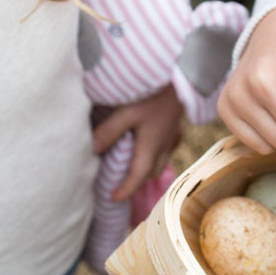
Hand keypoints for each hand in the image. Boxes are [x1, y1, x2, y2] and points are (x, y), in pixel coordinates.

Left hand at [93, 84, 183, 199]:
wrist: (182, 77)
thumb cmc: (154, 94)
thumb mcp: (127, 111)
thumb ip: (109, 131)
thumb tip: (93, 150)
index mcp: (151, 147)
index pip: (138, 177)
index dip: (125, 190)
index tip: (112, 198)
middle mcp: (164, 145)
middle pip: (151, 172)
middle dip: (137, 181)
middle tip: (119, 180)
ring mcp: (172, 136)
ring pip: (161, 161)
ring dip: (147, 166)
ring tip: (130, 163)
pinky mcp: (175, 125)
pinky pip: (167, 147)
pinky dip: (156, 151)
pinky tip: (147, 142)